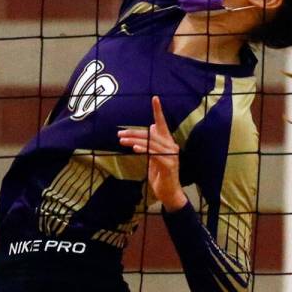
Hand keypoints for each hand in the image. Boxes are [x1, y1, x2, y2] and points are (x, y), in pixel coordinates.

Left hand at [118, 96, 186, 211]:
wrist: (169, 193)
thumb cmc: (160, 174)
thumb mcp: (154, 156)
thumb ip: (152, 143)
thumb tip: (151, 127)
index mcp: (167, 142)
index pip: (162, 123)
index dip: (158, 111)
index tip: (155, 98)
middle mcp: (171, 146)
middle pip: (151, 134)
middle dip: (134, 133)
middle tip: (119, 133)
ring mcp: (171, 155)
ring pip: (151, 143)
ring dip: (135, 141)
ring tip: (122, 141)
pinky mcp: (169, 165)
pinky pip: (154, 154)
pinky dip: (144, 150)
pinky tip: (135, 148)